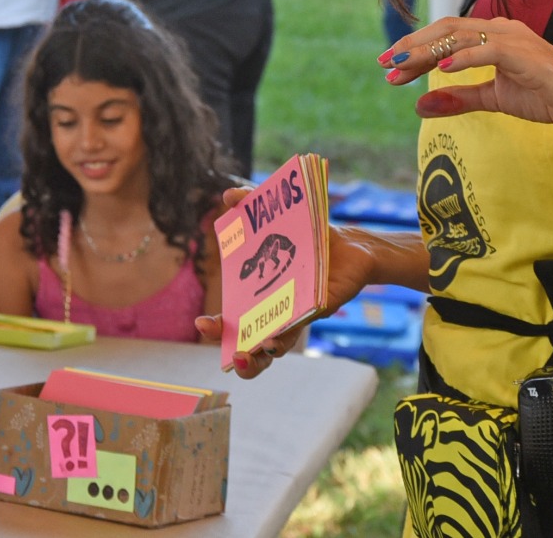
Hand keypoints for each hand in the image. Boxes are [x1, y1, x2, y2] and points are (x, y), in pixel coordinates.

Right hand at [193, 189, 378, 378]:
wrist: (351, 245)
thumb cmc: (309, 239)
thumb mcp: (275, 221)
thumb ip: (250, 207)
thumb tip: (228, 195)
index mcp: (261, 300)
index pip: (235, 324)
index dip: (217, 330)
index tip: (202, 323)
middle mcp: (278, 313)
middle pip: (253, 347)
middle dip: (240, 357)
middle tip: (231, 354)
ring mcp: (300, 314)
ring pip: (279, 347)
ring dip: (266, 354)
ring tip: (261, 347)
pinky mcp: (322, 307)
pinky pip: (304, 322)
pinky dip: (292, 327)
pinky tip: (282, 329)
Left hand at [381, 17, 552, 135]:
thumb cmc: (546, 97)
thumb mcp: (494, 99)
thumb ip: (459, 99)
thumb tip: (419, 105)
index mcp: (492, 36)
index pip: (445, 35)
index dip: (414, 49)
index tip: (388, 67)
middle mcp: (501, 30)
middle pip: (447, 29)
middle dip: (413, 46)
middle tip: (385, 63)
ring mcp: (515, 39)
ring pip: (462, 35)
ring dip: (429, 51)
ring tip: (403, 66)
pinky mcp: (528, 56)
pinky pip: (491, 50)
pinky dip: (466, 56)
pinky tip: (444, 67)